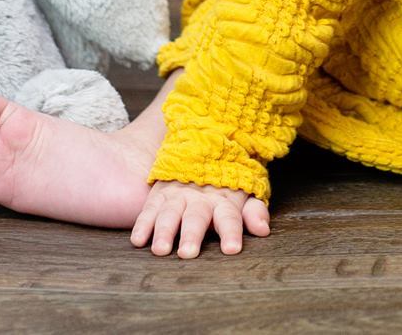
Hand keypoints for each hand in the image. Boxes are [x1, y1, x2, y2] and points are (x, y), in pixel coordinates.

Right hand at [131, 180, 269, 257]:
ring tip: (160, 250)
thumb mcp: (247, 193)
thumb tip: (263, 230)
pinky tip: (138, 240)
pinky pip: (149, 209)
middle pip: (196, 217)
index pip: (230, 217)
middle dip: (192, 235)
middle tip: (188, 254)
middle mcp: (200, 198)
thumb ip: (254, 212)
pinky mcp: (159, 193)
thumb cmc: (228, 183)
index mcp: (224, 200)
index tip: (232, 249)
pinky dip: (142, 224)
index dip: (231, 233)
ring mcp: (178, 195)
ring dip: (164, 231)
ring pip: (170, 213)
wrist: (205, 148)